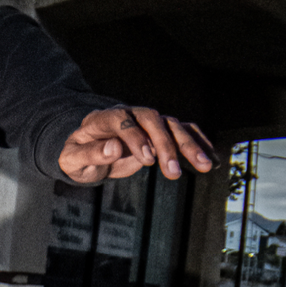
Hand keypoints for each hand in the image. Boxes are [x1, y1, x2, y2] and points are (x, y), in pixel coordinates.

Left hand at [60, 106, 212, 185]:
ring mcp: (147, 121)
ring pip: (172, 125)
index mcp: (103, 119)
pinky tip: (212, 160)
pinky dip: (199, 144)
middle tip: (172, 171)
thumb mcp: (73, 160)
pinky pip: (183, 132)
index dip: (135, 138)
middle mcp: (129, 115)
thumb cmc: (77, 156)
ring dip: (189, 145)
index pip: (122, 121)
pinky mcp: (160, 131)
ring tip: (204, 166)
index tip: (146, 160)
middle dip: (165, 144)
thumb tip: (112, 148)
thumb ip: (90, 154)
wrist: (87, 150)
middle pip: (152, 120)